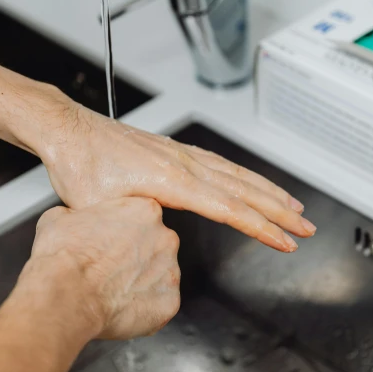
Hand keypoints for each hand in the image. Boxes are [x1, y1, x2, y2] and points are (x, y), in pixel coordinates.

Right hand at [20, 198, 180, 340]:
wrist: (66, 295)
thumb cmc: (63, 257)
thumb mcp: (58, 217)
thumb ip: (77, 213)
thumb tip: (72, 217)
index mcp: (145, 211)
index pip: (143, 218)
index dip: (124, 233)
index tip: (110, 243)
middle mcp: (166, 238)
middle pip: (156, 246)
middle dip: (137, 257)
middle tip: (110, 269)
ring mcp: (171, 271)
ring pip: (159, 276)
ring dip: (141, 282)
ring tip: (113, 291)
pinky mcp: (169, 303)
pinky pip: (160, 305)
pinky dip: (144, 309)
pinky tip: (121, 309)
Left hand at [35, 102, 315, 252]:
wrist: (68, 131)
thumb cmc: (79, 166)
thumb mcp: (101, 210)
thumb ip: (134, 224)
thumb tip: (150, 240)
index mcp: (170, 180)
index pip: (228, 208)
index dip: (261, 226)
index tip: (285, 240)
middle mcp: (183, 164)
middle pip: (243, 189)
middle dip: (279, 211)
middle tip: (305, 227)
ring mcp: (181, 155)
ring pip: (236, 174)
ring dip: (268, 191)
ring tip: (292, 205)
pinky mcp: (174, 152)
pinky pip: (220, 164)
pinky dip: (243, 175)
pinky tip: (250, 182)